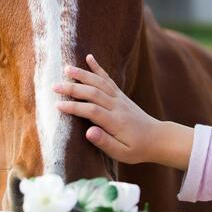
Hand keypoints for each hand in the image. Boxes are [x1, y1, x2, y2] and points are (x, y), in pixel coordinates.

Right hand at [54, 54, 193, 170]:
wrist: (157, 138)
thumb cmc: (137, 149)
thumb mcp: (122, 153)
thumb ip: (105, 142)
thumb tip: (88, 132)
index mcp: (115, 122)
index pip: (91, 111)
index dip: (74, 107)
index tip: (57, 105)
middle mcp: (117, 106)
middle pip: (93, 93)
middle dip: (73, 88)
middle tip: (54, 86)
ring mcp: (119, 98)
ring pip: (99, 82)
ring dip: (83, 74)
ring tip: (66, 68)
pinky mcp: (120, 94)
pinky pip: (108, 79)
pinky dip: (98, 67)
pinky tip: (89, 57)